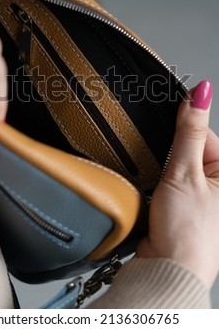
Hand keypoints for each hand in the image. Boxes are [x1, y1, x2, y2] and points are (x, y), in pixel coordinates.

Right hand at [137, 80, 218, 288]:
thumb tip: (200, 94)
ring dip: (164, 171)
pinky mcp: (187, 206)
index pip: (204, 134)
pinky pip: (170, 182)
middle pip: (189, 150)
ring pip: (176, 166)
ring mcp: (204, 196)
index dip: (183, 132)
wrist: (167, 269)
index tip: (171, 134)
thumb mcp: (186, 172)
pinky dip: (160, 184)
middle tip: (169, 175)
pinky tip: (159, 197)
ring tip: (165, 192)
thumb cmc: (187, 232)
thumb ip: (189, 131)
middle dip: (172, 156)